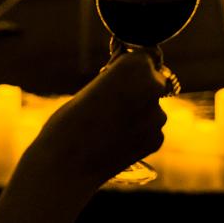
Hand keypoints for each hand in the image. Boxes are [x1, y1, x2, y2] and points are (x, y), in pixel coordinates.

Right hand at [22, 50, 167, 186]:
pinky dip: (138, 135)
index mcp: (135, 64)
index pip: (145, 59)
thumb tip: (136, 85)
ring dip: (138, 115)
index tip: (114, 78)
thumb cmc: (71, 120)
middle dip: (140, 90)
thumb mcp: (95, 87)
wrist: (65, 163)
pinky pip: (150, 131)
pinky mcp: (157, 139)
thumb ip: (120, 82)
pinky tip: (115, 143)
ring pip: (152, 109)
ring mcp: (158, 115)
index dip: (131, 69)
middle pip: (154, 82)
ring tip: (108, 127)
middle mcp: (153, 86)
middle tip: (113, 105)